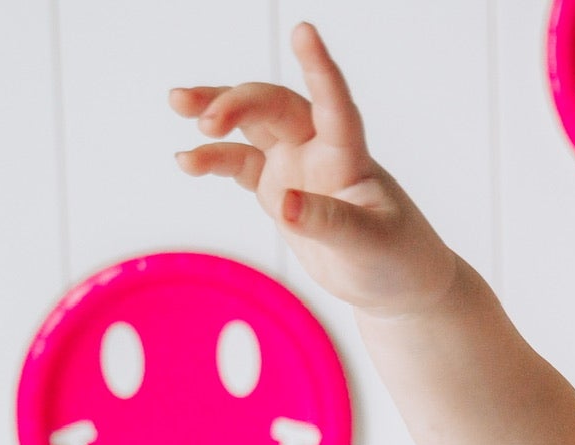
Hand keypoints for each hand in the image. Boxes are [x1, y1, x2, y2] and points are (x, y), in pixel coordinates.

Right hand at [172, 21, 459, 317]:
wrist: (392, 284)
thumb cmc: (396, 259)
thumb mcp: (369, 244)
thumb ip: (328, 222)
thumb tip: (282, 203)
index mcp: (349, 156)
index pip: (334, 104)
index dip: (319, 68)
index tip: (304, 31)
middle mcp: (318, 151)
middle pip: (274, 106)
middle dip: (238, 103)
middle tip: (205, 119)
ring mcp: (295, 166)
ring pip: (250, 124)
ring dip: (215, 112)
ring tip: (178, 104)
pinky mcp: (276, 189)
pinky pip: (237, 163)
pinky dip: (212, 159)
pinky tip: (186, 159)